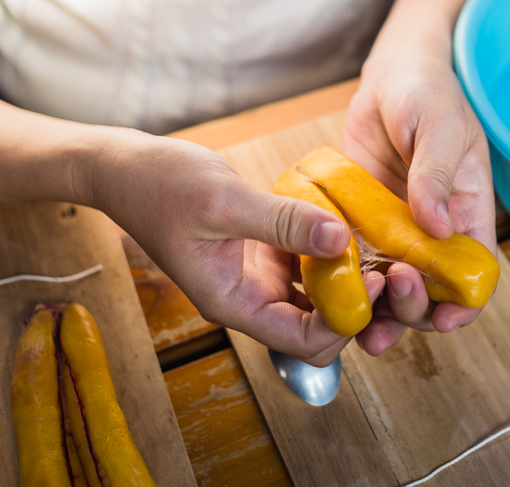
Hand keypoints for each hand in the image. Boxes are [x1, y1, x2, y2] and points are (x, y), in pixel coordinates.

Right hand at [85, 132, 383, 365]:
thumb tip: (339, 238)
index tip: (370, 277)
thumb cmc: (161, 186)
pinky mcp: (262, 255)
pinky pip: (306, 267)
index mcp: (234, 303)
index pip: (304, 340)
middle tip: (382, 267)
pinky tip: (344, 225)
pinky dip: (329, 254)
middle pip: (317, 329)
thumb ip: (283, 222)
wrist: (127, 169)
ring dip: (346, 280)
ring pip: (316, 300)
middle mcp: (249, 300)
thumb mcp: (225, 200)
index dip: (345, 318)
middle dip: (354, 308)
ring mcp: (256, 279)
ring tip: (373, 246)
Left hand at [343, 35, 496, 355]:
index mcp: (467, 214)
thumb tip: (436, 227)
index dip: (464, 304)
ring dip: (377, 310)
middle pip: (430, 291)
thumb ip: (435, 176)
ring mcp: (395, 230)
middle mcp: (433, 231)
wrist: (390, 74)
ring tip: (356, 322)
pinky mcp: (362, 222)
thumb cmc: (427, 93)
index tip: (445, 319)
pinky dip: (345, 281)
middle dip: (413, 307)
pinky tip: (326, 290)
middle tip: (390, 291)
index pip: (475, 274)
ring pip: (389, 286)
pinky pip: (355, 260)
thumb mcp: (440, 127)